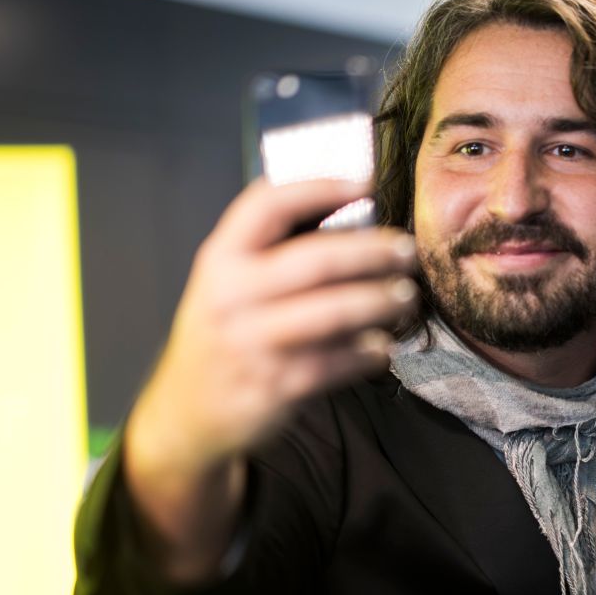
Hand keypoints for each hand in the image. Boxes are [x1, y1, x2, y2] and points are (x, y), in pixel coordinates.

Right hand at [123, 178, 417, 577]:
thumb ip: (269, 250)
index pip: (267, 205)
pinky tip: (383, 348)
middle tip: (408, 251)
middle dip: (372, 253)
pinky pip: (338, 363)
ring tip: (406, 297)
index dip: (320, 188)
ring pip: (334, 313)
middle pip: (316, 261)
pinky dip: (369, 353)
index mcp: (221, 259)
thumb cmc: (224, 334)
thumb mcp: (226, 284)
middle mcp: (232, 296)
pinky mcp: (276, 385)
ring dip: (380, 302)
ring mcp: (253, 343)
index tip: (367, 183)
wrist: (187, 411)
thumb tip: (347, 209)